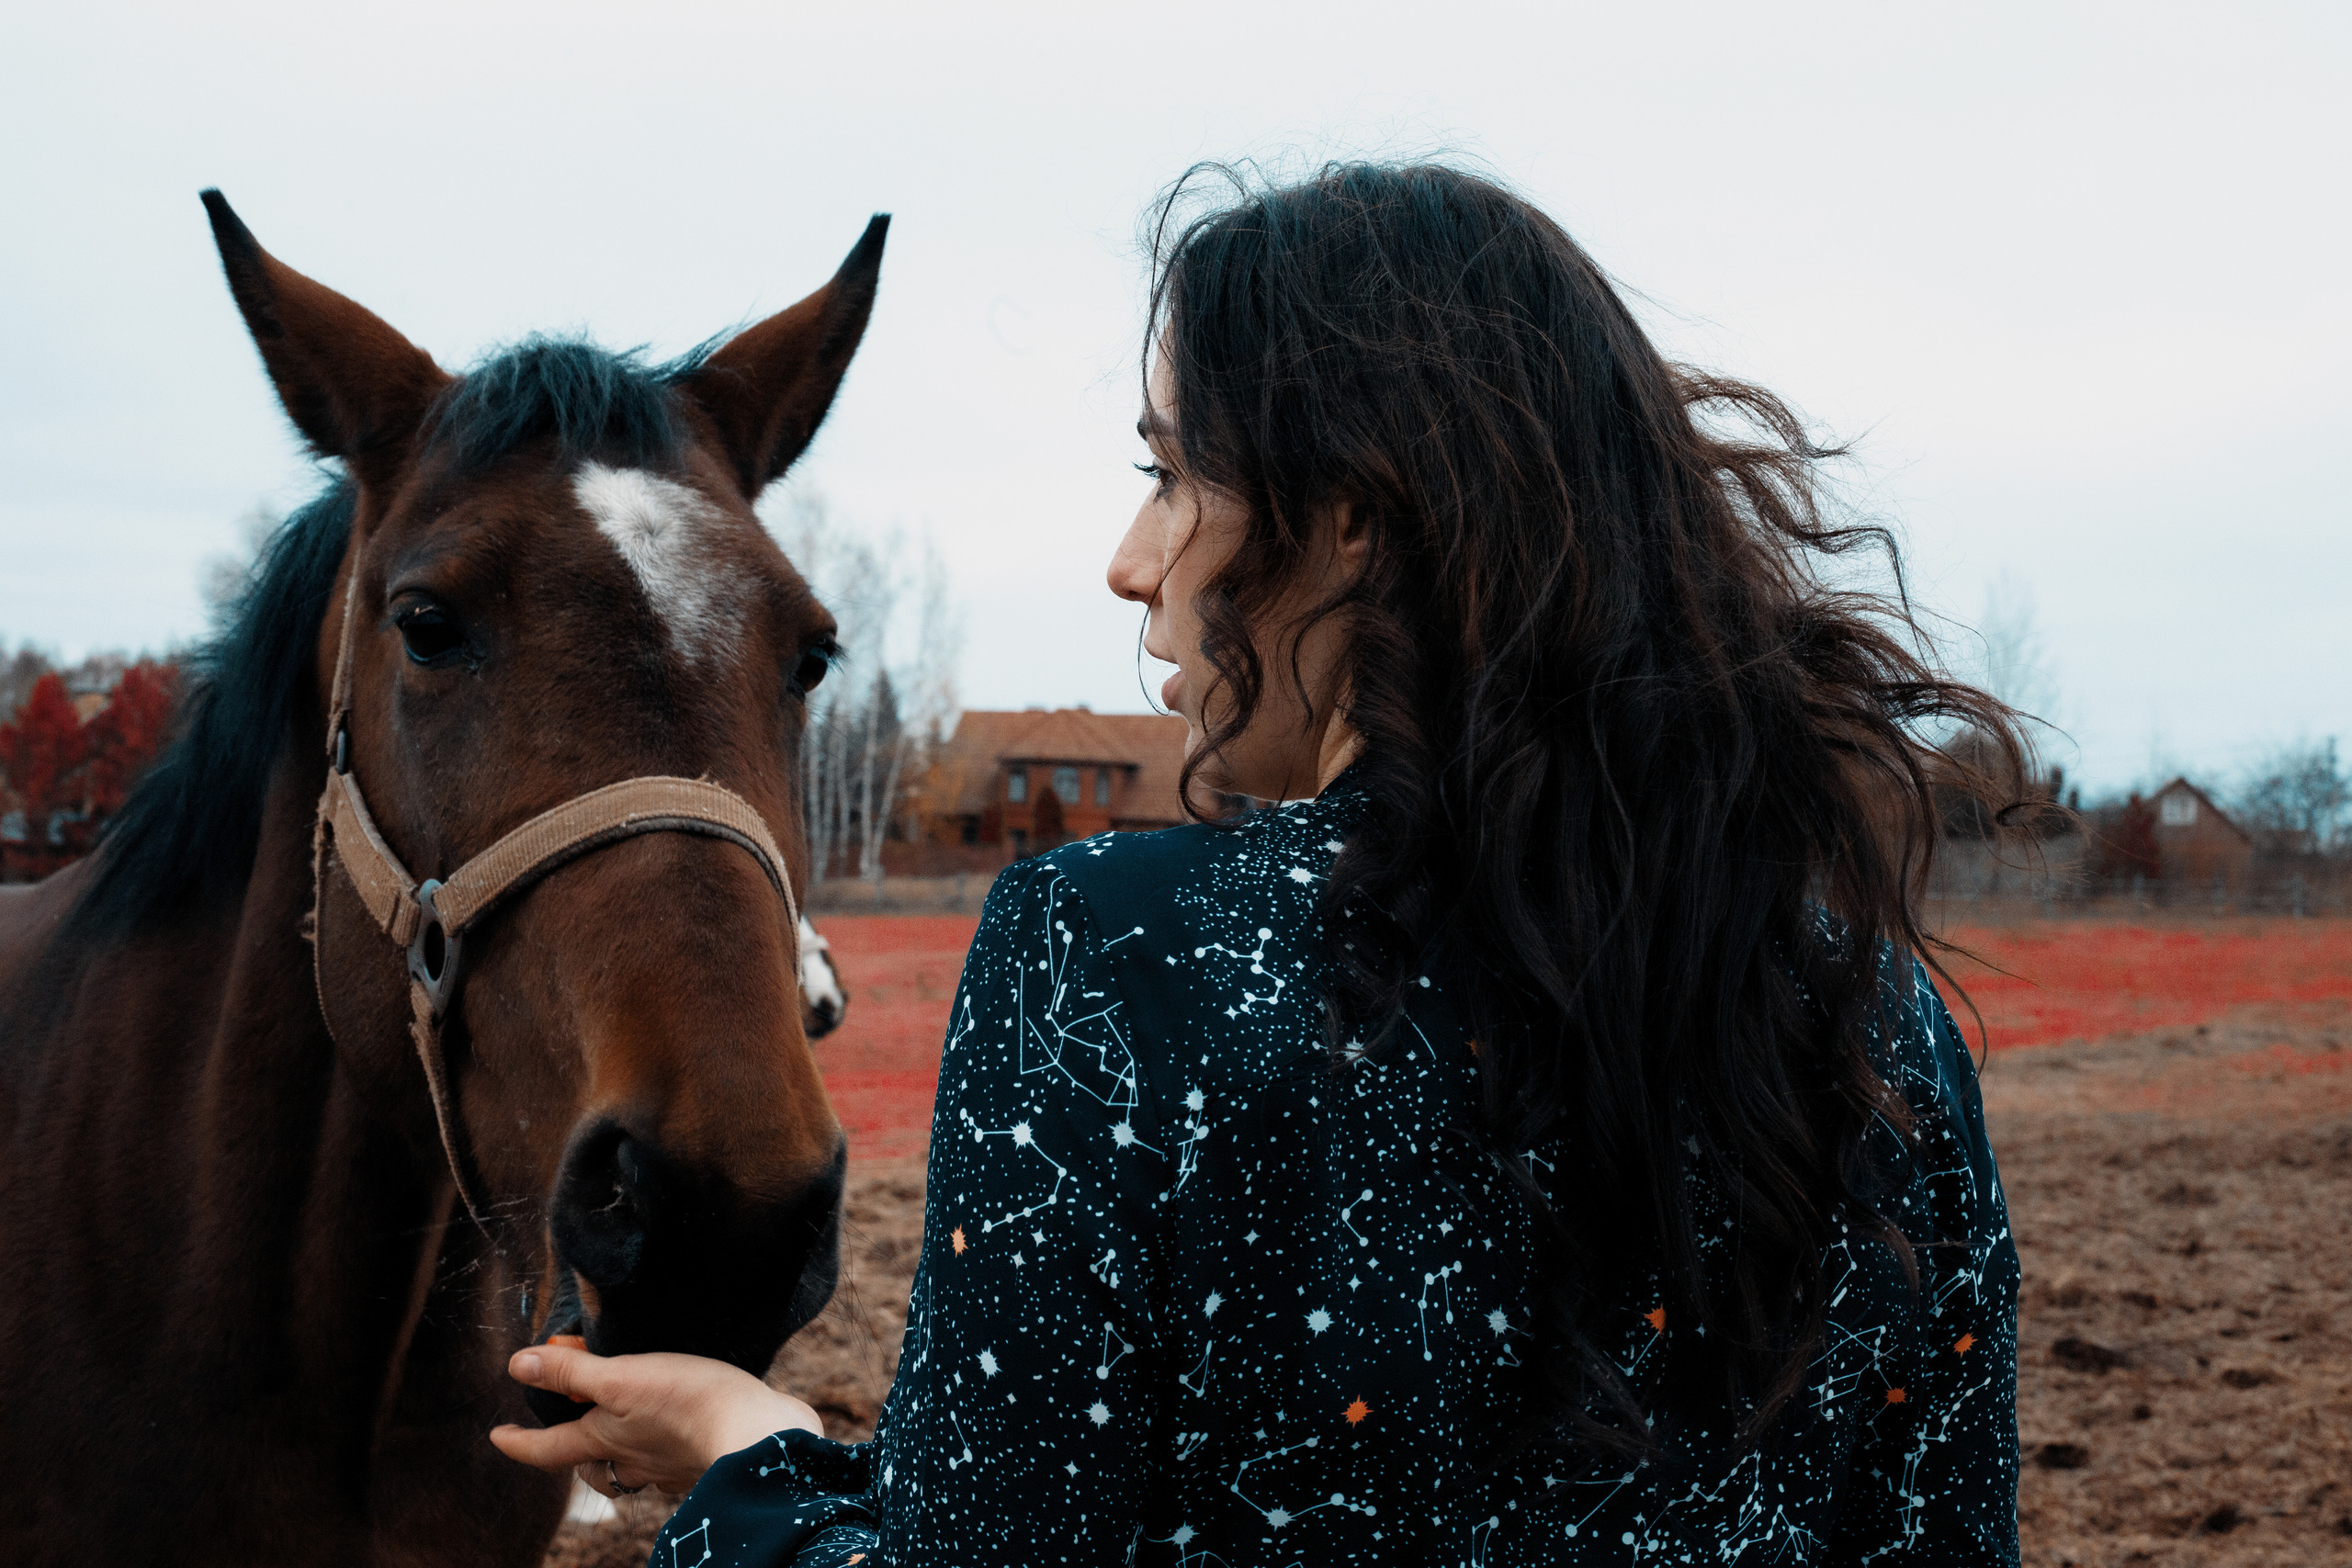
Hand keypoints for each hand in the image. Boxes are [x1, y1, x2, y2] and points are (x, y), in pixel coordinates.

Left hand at [489, 1342, 823, 1497]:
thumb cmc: (688, 1404)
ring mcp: (673, 1464)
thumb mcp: (621, 1377)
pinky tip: (686, 1423)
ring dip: (623, 1454)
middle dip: (576, 1456)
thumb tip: (517, 1366)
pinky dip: (670, 1444)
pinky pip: (676, 1457)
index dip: (519, 1443)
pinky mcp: (709, 1455)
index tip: (498, 1437)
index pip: (548, 1448)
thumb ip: (572, 1373)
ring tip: (627, 1434)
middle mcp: (635, 1459)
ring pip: (635, 1468)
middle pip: (594, 1467)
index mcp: (607, 1441)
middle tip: (569, 1439)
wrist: (759, 1436)